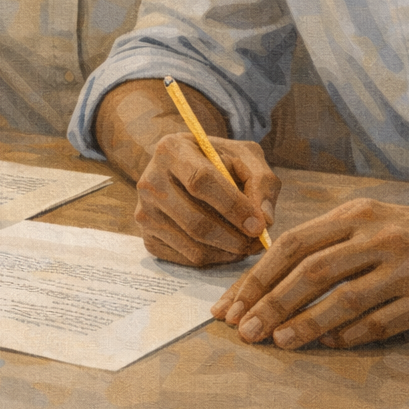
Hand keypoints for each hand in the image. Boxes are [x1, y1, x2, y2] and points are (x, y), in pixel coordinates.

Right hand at [134, 132, 278, 265]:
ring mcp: (145, 212)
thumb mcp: (243, 155)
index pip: (200, 181)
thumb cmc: (216, 159)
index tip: (258, 225)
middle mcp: (150, 181)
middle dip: (235, 238)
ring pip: (194, 246)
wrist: (180, 168)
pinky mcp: (148, 237)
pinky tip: (227, 246)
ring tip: (247, 243)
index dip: (233, 206)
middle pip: (196, 222)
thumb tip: (264, 220)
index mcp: (171, 150)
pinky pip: (187, 259)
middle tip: (258, 242)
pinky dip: (215, 258)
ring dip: (229, 252)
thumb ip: (261, 181)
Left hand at [209, 198, 408, 349]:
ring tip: (277, 341)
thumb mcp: (365, 220)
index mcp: (354, 215)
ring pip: (344, 299)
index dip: (258, 277)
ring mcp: (404, 270)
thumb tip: (267, 281)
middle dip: (271, 303)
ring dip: (306, 324)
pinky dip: (350, 335)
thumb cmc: (408, 232)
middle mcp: (377, 238)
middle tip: (244, 329)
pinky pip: (380, 322)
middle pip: (312, 272)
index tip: (231, 304)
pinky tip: (328, 345)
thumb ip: (322, 242)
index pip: (292, 245)